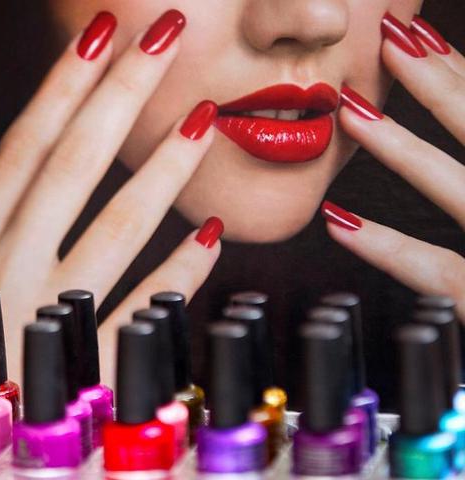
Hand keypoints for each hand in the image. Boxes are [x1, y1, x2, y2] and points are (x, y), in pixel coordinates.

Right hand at [0, 10, 222, 387]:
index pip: (24, 147)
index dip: (64, 86)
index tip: (99, 36)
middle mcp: (9, 268)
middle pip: (75, 164)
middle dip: (122, 94)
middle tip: (164, 38)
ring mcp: (51, 313)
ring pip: (119, 225)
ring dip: (165, 169)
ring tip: (203, 119)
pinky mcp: (88, 360)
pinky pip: (145, 305)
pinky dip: (182, 271)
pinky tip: (210, 233)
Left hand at [322, 13, 464, 318]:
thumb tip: (457, 134)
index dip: (461, 76)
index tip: (425, 42)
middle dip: (441, 81)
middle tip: (393, 36)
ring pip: (461, 189)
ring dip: (403, 148)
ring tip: (352, 113)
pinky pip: (442, 270)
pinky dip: (389, 246)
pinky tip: (340, 222)